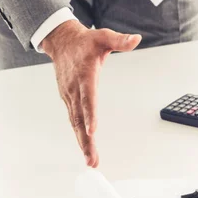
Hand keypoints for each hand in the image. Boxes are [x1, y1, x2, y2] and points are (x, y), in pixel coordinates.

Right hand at [42, 20, 140, 167]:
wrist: (61, 41)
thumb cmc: (85, 41)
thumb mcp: (104, 37)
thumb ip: (120, 40)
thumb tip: (136, 39)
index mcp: (84, 75)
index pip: (88, 97)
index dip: (90, 114)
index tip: (92, 131)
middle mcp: (75, 89)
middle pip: (80, 118)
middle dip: (86, 140)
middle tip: (92, 159)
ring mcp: (70, 96)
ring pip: (76, 123)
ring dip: (83, 143)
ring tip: (91, 161)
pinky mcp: (68, 100)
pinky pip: (74, 120)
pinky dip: (79, 135)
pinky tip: (86, 148)